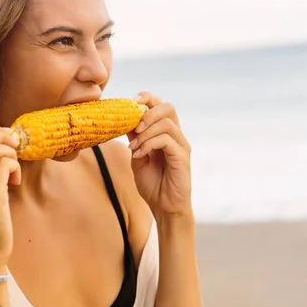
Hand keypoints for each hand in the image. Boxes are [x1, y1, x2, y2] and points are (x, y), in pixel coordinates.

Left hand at [127, 92, 191, 218]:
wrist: (164, 207)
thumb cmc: (153, 184)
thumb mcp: (137, 157)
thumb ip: (134, 139)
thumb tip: (124, 120)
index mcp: (166, 133)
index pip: (160, 105)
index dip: (147, 98)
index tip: (130, 103)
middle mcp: (176, 136)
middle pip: (167, 107)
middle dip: (147, 112)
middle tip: (133, 126)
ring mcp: (181, 146)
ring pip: (166, 123)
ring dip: (145, 131)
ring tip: (133, 146)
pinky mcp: (182, 158)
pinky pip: (166, 140)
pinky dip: (149, 144)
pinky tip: (138, 154)